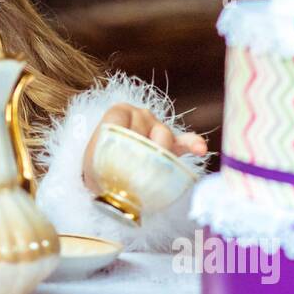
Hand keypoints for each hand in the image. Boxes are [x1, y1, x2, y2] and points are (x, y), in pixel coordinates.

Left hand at [81, 103, 207, 193]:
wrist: (104, 176)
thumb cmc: (98, 166)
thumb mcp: (93, 161)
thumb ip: (103, 159)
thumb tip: (115, 179)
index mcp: (118, 114)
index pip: (123, 116)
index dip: (124, 135)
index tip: (122, 154)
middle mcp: (139, 115)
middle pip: (147, 125)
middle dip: (144, 148)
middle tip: (136, 168)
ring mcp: (156, 128)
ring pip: (164, 136)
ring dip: (161, 153)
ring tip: (153, 169)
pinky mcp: (170, 144)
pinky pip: (184, 141)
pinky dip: (192, 143)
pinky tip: (200, 148)